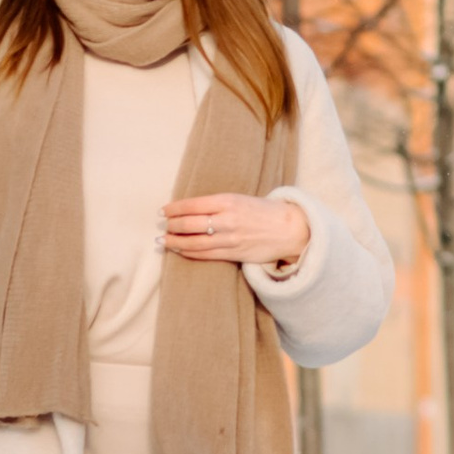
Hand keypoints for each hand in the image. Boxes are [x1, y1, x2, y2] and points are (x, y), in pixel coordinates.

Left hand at [165, 190, 311, 274]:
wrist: (290, 229)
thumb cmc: (265, 211)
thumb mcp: (241, 199)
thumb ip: (218, 204)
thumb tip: (191, 209)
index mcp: (228, 201)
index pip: (193, 204)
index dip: (174, 208)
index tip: (164, 211)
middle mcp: (227, 219)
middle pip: (189, 224)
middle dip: (172, 225)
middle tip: (163, 225)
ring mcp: (230, 238)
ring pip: (194, 242)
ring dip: (175, 242)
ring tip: (164, 241)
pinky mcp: (234, 254)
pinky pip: (206, 255)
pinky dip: (189, 253)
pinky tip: (180, 250)